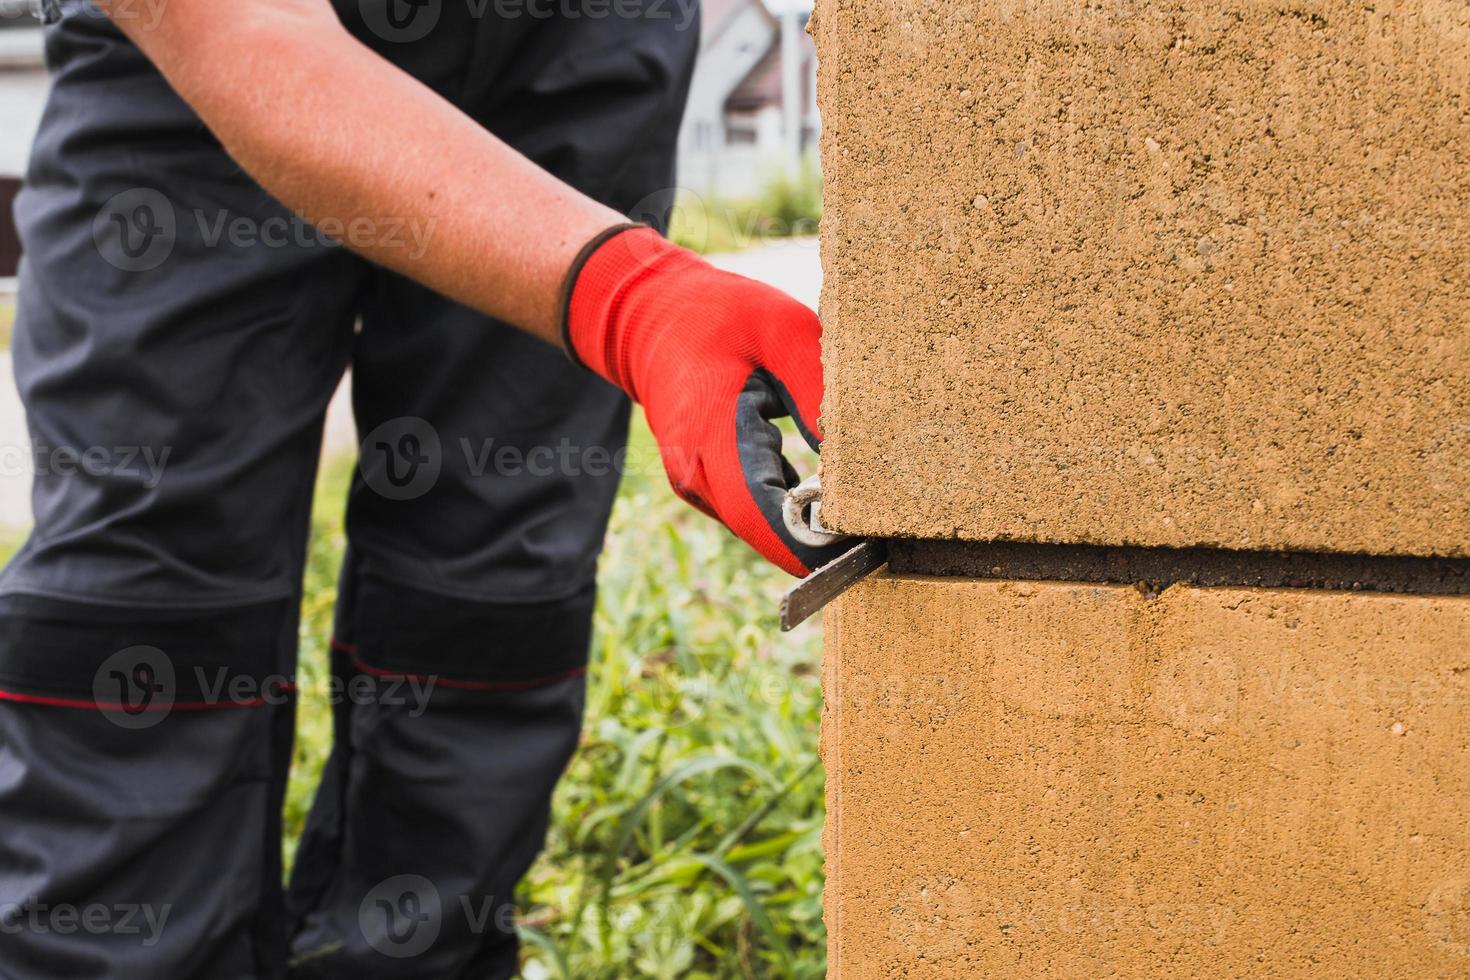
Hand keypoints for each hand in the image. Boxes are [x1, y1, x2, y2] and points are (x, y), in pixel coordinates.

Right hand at [563, 225, 848, 576]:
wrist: (652, 315)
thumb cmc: (719, 315)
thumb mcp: (781, 329)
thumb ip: (816, 388)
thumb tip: (853, 452)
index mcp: (709, 435)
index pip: (759, 513)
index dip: (807, 542)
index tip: (860, 548)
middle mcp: (697, 472)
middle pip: (765, 529)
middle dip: (820, 540)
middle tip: (882, 537)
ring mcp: (698, 481)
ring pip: (760, 522)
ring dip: (807, 523)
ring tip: (866, 515)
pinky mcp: (708, 479)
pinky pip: (754, 505)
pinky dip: (790, 503)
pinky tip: (832, 493)